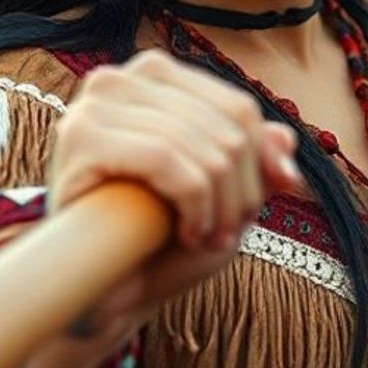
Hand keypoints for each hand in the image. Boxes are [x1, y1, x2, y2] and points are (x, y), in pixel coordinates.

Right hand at [46, 48, 304, 329]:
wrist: (107, 292)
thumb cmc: (163, 237)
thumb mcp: (225, 193)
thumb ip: (257, 158)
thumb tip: (286, 138)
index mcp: (155, 75)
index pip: (238, 107)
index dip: (260, 164)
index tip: (250, 211)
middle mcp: (122, 78)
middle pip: (226, 129)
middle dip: (240, 192)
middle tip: (227, 233)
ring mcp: (96, 103)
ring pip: (202, 148)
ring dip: (219, 207)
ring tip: (207, 238)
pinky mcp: (81, 135)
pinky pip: (166, 159)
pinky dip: (192, 204)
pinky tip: (186, 234)